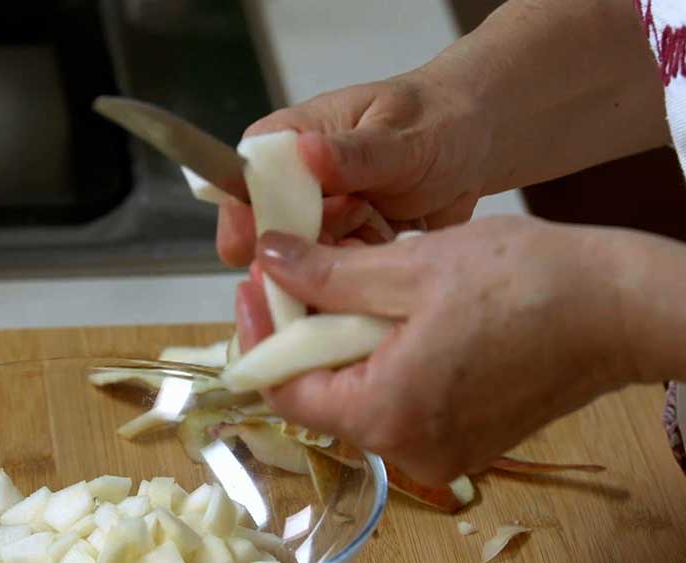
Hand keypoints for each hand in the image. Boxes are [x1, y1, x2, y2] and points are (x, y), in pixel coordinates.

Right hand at [217, 66, 492, 266]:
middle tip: (357, 220)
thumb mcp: (402, 133)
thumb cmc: (437, 120)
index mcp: (287, 144)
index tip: (264, 244)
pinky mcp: (345, 258)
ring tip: (384, 226)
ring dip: (342, 263)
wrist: (478, 145)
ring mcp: (319, 228)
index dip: (245, 219)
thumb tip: (308, 153)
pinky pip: (339, 286)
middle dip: (308, 247)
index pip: (239, 185)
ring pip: (303, 269)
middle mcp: (293, 190)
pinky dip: (367, 277)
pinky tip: (395, 245)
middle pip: (268, 239)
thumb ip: (357, 153)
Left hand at [235, 216, 643, 484]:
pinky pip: (398, 403)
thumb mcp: (410, 267)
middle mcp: (407, 452)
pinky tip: (388, 314)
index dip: (259, 338)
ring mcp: (439, 453)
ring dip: (339, 344)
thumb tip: (267, 261)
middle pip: (319, 396)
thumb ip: (326, 274)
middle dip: (298, 336)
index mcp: (385, 414)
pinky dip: (380, 361)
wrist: (624, 310)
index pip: (283, 392)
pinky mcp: (465, 440)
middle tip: (294, 275)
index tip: (253, 286)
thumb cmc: (527, 282)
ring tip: (341, 285)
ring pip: (358, 398)